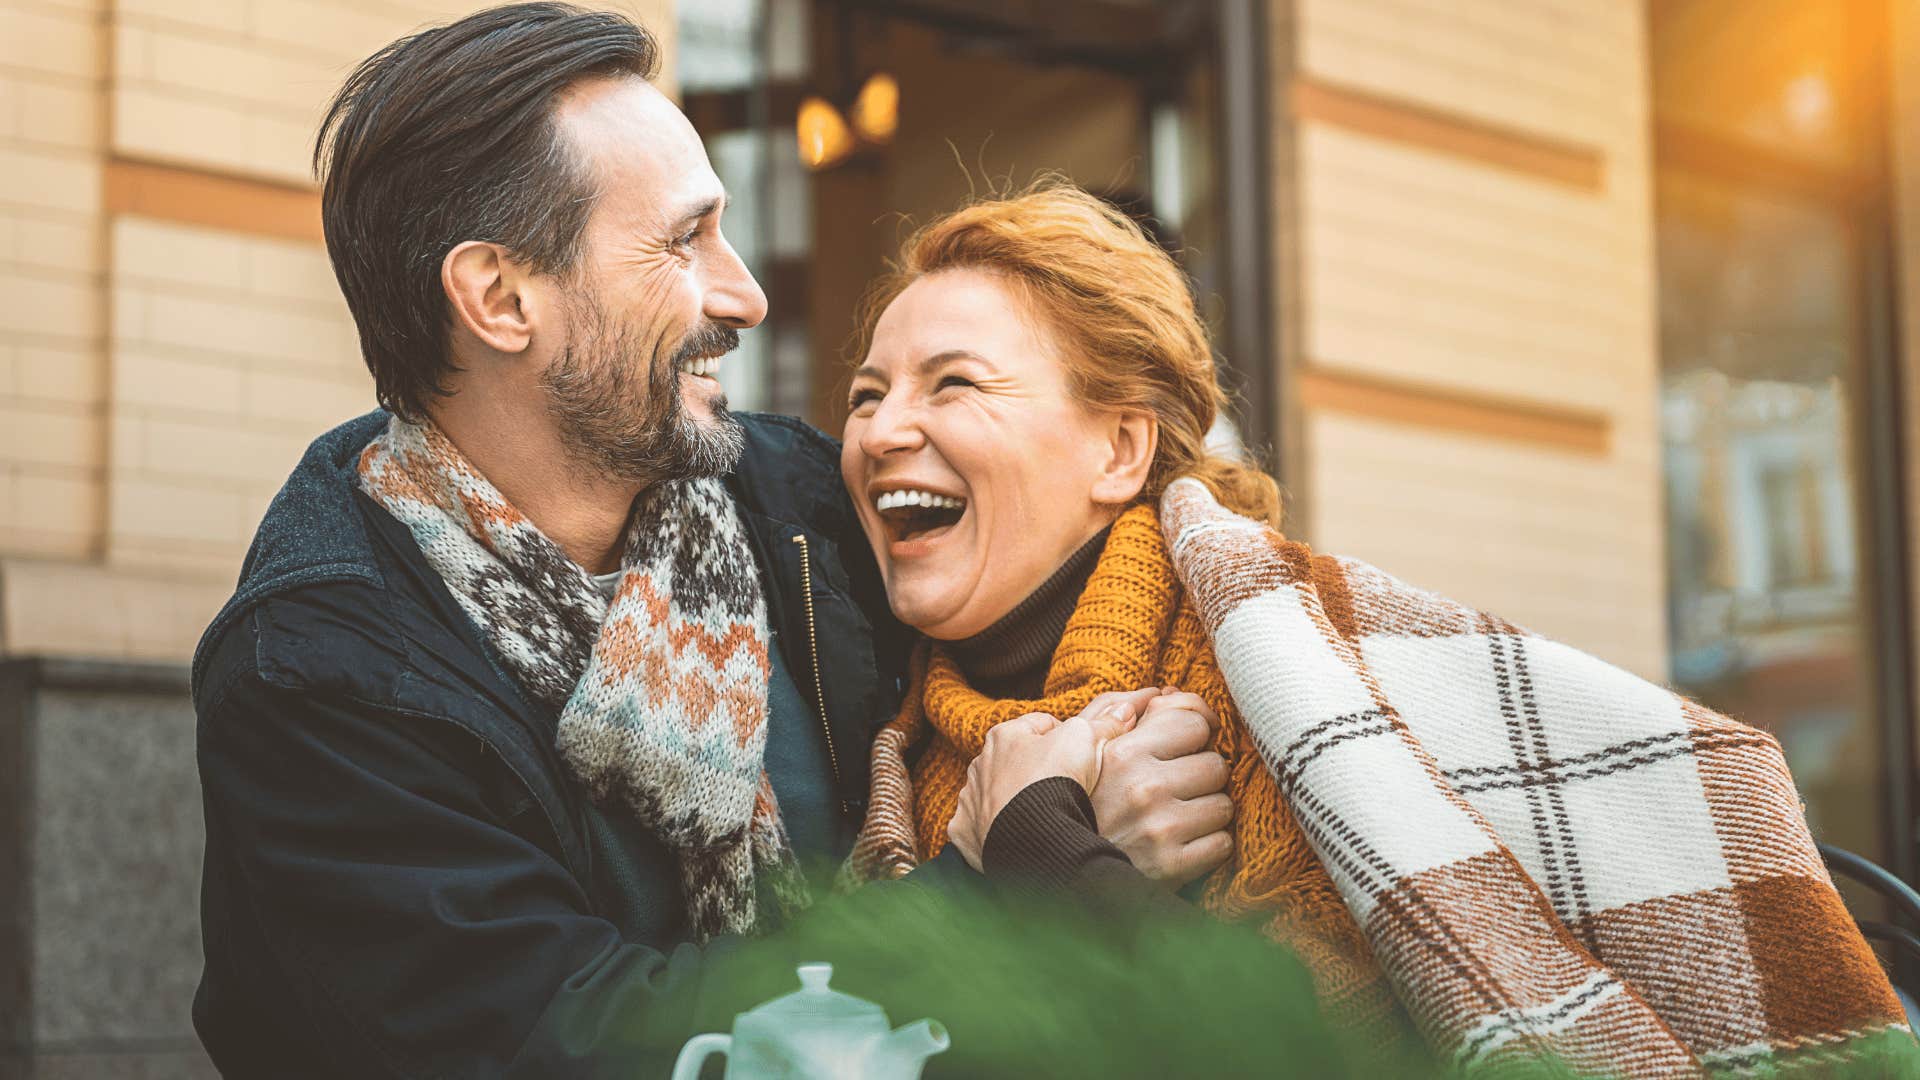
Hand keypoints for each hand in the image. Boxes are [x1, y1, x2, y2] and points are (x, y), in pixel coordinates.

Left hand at [946, 689, 1158, 870]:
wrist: (1031, 837)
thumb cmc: (1055, 781)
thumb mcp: (1086, 740)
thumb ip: (1104, 723)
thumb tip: (1125, 709)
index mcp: (1004, 734)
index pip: (1042, 725)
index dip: (1068, 738)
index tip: (1083, 755)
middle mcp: (980, 764)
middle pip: (1017, 760)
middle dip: (1039, 769)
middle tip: (1068, 787)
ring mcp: (971, 799)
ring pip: (997, 793)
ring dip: (1015, 799)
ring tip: (1045, 814)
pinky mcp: (966, 831)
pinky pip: (980, 827)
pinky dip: (996, 830)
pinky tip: (1018, 835)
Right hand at [1090, 689, 1232, 887]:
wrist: (1061, 868)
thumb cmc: (1079, 802)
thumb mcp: (1087, 750)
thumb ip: (1122, 712)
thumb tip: (1168, 692)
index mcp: (1123, 752)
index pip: (1193, 722)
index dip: (1195, 734)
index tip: (1191, 745)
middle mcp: (1143, 787)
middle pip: (1216, 765)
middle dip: (1201, 776)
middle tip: (1178, 789)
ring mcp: (1160, 828)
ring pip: (1224, 805)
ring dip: (1207, 811)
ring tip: (1179, 817)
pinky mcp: (1172, 866)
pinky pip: (1222, 844)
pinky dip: (1208, 845)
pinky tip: (1182, 843)